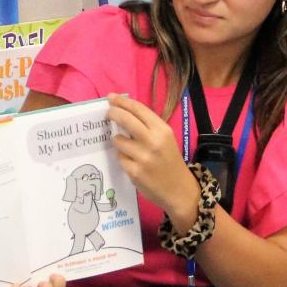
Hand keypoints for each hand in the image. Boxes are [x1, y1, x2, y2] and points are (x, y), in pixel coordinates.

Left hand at [106, 93, 197, 217]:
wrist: (178, 189)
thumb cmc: (170, 160)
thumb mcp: (165, 138)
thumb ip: (147, 126)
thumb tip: (124, 111)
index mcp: (162, 130)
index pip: (138, 109)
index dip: (122, 101)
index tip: (111, 97)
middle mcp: (153, 141)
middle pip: (125, 119)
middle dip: (113, 113)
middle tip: (108, 112)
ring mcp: (142, 157)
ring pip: (118, 140)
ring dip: (118, 141)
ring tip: (127, 146)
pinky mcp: (134, 172)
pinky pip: (119, 158)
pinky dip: (122, 158)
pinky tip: (131, 162)